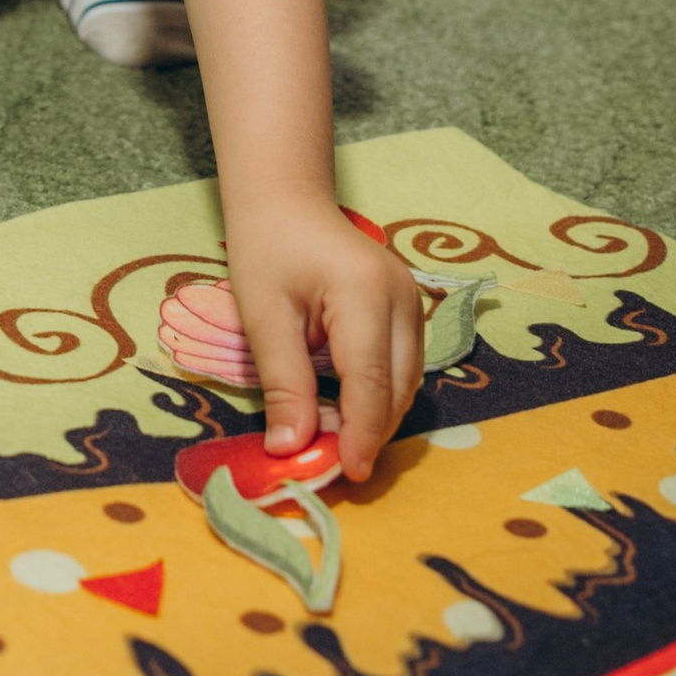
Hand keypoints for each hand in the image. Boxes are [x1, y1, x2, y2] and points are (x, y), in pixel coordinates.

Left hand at [224, 200, 423, 474]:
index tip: (346, 474)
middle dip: (371, 431)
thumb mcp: (264, 318)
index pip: (371, 382)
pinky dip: (380, 393)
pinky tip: (346, 407)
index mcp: (365, 294)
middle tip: (333, 464)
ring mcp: (412, 300)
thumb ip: (284, 385)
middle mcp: (403, 297)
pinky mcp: (408, 307)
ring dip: (377, 415)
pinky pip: (403, 364)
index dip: (361, 434)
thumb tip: (291, 449)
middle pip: (398, 386)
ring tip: (335, 439)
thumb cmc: (266, 250)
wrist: (286, 202)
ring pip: (407, 380)